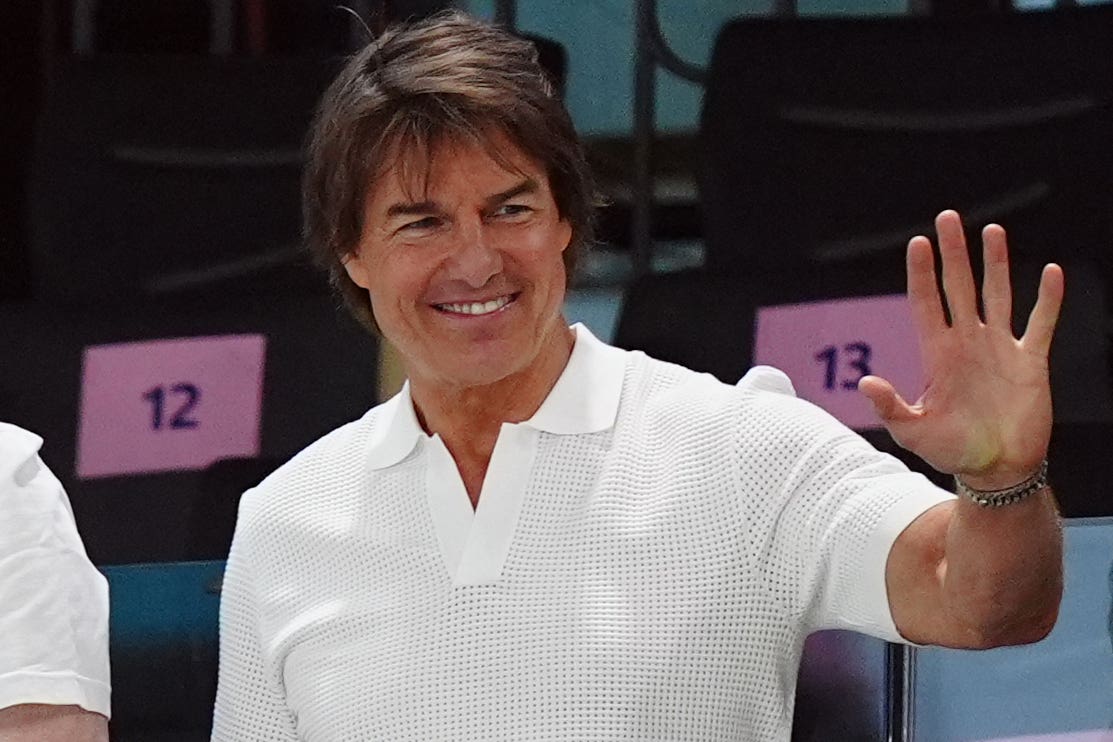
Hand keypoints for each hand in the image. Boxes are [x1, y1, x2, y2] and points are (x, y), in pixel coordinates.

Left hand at [858, 210, 1063, 488]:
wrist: (995, 471)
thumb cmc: (951, 451)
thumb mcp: (912, 432)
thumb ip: (890, 406)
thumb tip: (867, 382)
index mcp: (937, 354)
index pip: (926, 302)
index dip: (922, 273)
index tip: (918, 242)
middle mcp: (967, 343)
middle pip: (959, 287)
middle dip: (954, 253)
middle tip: (948, 217)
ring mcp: (999, 349)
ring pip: (997, 294)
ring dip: (996, 263)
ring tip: (992, 231)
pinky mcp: (1030, 362)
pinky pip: (1041, 323)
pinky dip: (1047, 299)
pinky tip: (1050, 271)